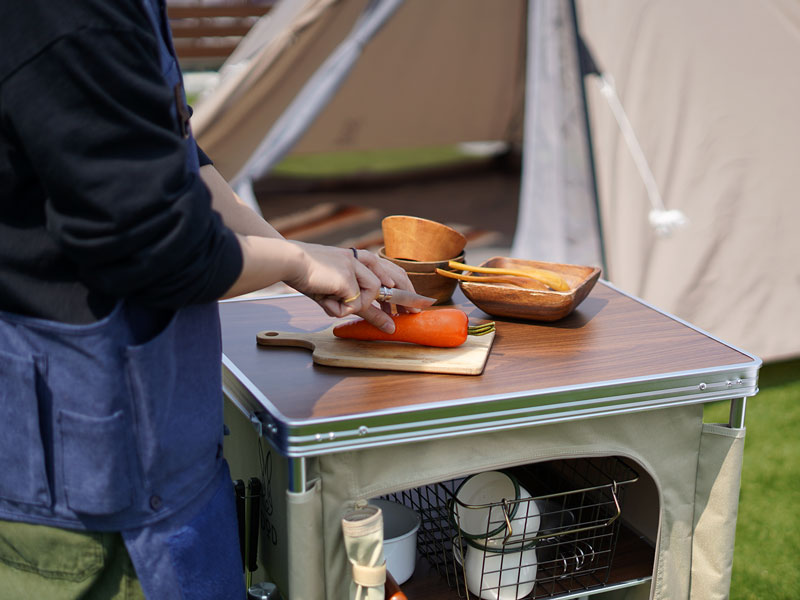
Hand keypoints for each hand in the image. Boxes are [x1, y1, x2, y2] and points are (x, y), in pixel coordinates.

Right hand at [284, 244, 418, 332]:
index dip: (405, 288)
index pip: (390, 272)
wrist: (289, 262)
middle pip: (394, 277)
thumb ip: (364, 308)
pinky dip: (340, 308)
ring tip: (338, 305)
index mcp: (359, 258)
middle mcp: (360, 259)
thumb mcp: (339, 294)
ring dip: (359, 305)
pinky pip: (354, 302)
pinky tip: (327, 301)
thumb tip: (388, 326)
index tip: (414, 304)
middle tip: (414, 312)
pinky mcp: (348, 276)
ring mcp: (355, 265)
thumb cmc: (309, 277)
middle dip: (406, 297)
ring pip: (373, 292)